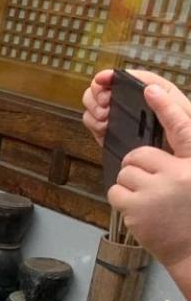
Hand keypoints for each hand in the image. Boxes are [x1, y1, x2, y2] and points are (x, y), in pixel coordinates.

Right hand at [82, 68, 189, 146]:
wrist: (171, 159)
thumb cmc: (183, 136)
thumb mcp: (182, 113)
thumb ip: (167, 98)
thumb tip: (149, 88)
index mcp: (146, 92)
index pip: (123, 77)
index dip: (109, 76)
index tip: (102, 79)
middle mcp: (128, 103)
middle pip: (101, 89)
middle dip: (98, 95)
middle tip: (106, 105)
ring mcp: (116, 118)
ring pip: (93, 105)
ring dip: (94, 110)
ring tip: (106, 119)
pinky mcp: (108, 133)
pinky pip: (91, 123)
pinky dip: (93, 124)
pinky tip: (104, 128)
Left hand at [109, 82, 190, 267]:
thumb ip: (179, 161)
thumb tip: (150, 152)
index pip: (183, 127)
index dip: (166, 106)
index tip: (150, 88)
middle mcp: (180, 174)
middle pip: (139, 155)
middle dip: (139, 167)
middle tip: (154, 186)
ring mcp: (157, 191)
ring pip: (125, 173)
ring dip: (131, 186)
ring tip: (151, 202)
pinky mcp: (137, 208)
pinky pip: (116, 192)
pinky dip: (123, 201)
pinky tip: (142, 212)